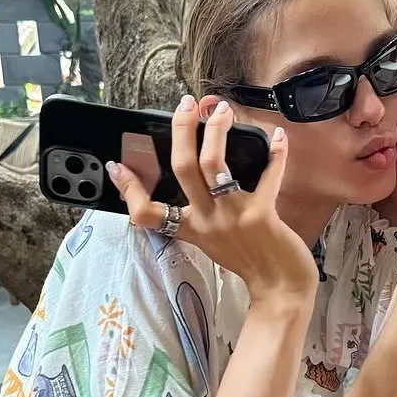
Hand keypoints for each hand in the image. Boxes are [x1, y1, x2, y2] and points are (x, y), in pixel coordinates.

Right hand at [108, 96, 317, 307]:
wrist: (280, 292)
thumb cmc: (251, 263)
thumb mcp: (214, 243)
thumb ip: (202, 217)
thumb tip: (201, 179)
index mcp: (191, 229)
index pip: (146, 213)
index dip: (128, 189)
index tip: (115, 165)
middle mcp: (206, 221)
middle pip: (182, 168)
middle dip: (181, 130)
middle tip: (186, 104)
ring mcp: (232, 217)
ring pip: (213, 164)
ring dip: (217, 131)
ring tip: (222, 110)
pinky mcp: (261, 216)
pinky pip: (267, 176)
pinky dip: (275, 154)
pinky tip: (278, 137)